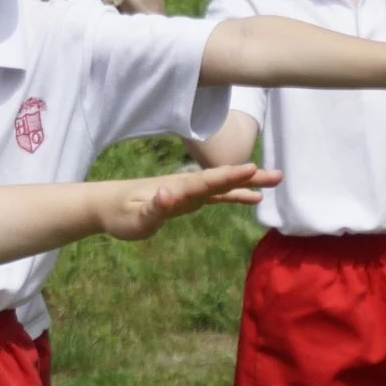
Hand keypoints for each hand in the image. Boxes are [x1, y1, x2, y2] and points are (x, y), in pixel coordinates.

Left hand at [101, 162, 279, 240]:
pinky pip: (217, 196)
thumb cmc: (120, 214)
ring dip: (248, 183)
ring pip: (224, 186)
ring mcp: (190, 192)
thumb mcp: (135, 216)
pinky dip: (235, 195)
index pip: (207, 181)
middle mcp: (187, 186)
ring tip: (275, 181)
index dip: (229, 176)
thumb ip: (153, 207)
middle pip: (222, 179)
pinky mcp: (189, 200)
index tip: (251, 169)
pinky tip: (253, 199)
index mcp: (177, 189)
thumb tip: (168, 194)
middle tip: (277, 175)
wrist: (108, 205)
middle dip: (249, 176)